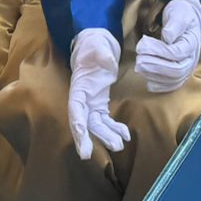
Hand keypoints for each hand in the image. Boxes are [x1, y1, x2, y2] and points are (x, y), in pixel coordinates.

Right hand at [66, 28, 126, 159]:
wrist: (95, 46)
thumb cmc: (93, 45)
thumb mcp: (97, 46)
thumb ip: (102, 54)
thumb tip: (109, 61)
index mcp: (78, 87)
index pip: (75, 108)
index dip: (77, 123)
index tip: (79, 137)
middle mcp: (82, 98)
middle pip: (85, 121)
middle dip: (88, 138)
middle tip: (91, 154)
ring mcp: (90, 103)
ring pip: (96, 125)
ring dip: (106, 136)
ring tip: (119, 145)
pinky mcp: (99, 104)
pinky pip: (105, 120)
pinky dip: (115, 128)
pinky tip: (125, 135)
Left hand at [133, 0, 200, 92]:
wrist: (190, 21)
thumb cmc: (182, 15)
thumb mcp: (179, 13)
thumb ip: (174, 24)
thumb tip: (167, 37)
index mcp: (192, 43)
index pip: (176, 53)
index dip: (158, 51)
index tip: (143, 44)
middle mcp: (192, 58)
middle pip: (176, 70)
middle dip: (155, 66)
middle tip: (138, 58)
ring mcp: (187, 67)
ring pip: (173, 80)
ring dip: (154, 75)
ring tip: (139, 66)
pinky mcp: (180, 73)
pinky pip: (172, 85)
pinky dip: (160, 85)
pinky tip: (148, 80)